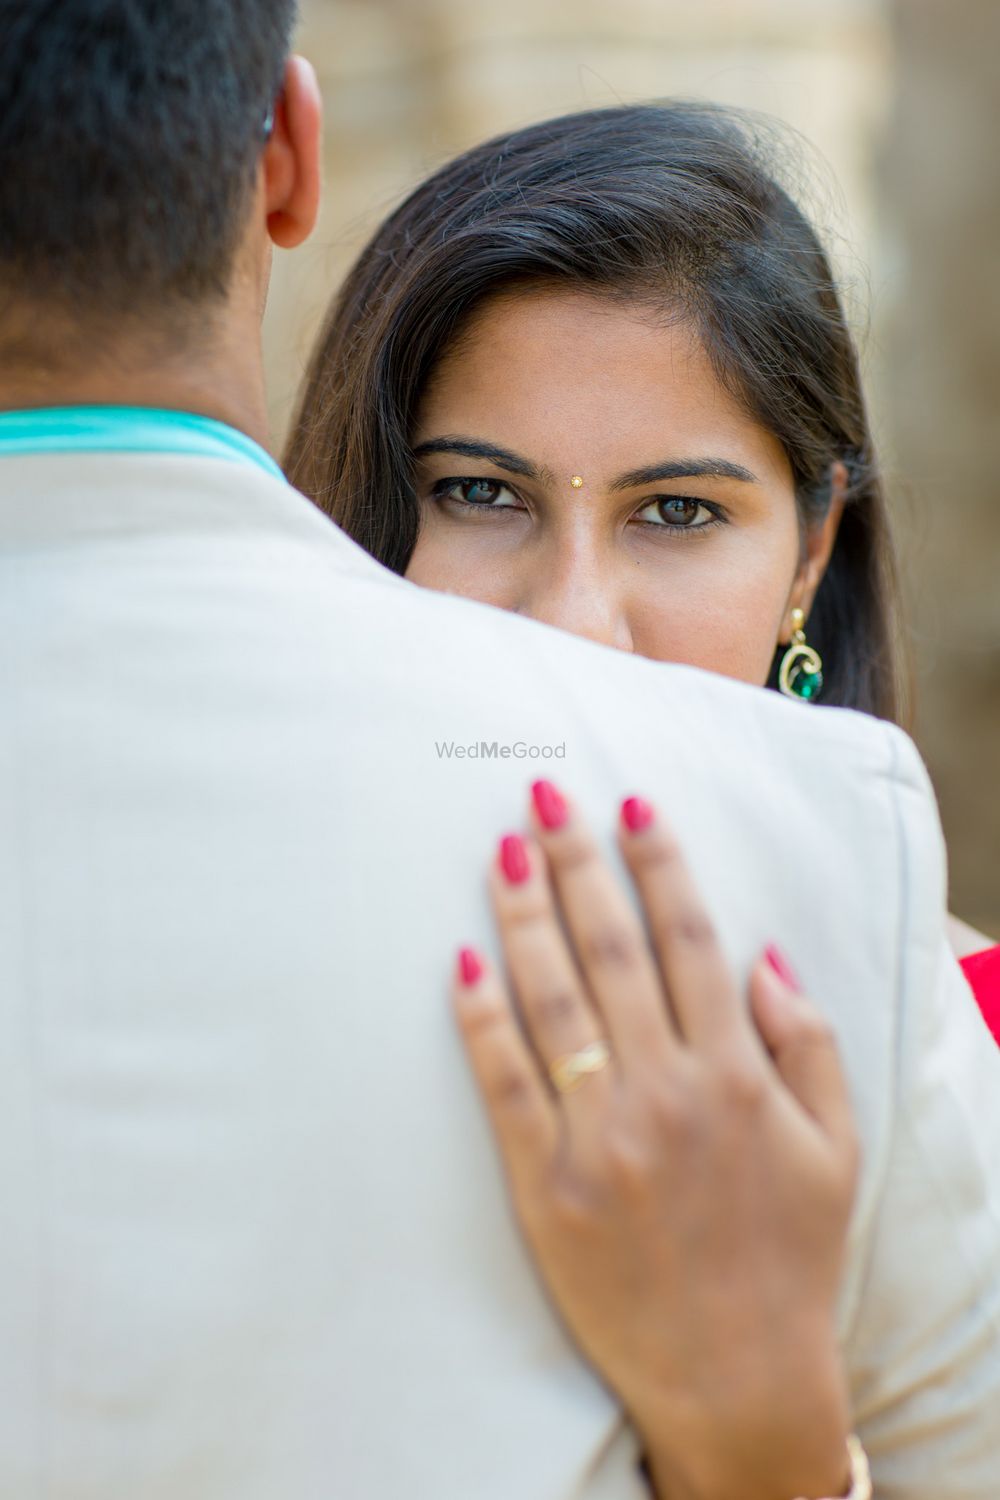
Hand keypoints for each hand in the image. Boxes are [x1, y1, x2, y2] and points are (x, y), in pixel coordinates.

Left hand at [452, 782, 857, 1499]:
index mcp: (735, 1072)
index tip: (632, 803)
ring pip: (551, 999)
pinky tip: (461, 963)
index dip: (659, 862)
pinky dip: (479, 1020)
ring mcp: (598, 1136)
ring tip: (499, 851)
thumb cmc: (787, 1253)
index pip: (689, 938)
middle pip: (609, 948)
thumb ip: (807, 1041)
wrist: (737, 1375)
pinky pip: (502, 1084)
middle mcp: (665, 1089)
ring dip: (522, 916)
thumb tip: (761, 954)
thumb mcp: (835, 1146)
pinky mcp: (542, 1184)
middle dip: (575, 860)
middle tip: (543, 795)